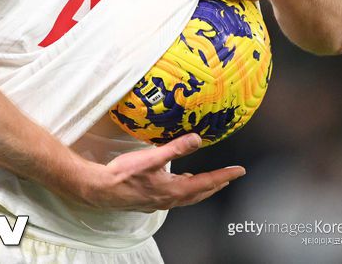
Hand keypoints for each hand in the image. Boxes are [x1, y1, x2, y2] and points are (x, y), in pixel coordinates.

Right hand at [80, 133, 244, 211]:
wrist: (101, 190)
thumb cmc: (124, 175)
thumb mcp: (152, 158)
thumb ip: (175, 148)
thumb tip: (197, 139)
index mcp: (174, 189)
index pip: (206, 182)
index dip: (225, 176)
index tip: (239, 171)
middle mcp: (170, 198)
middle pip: (200, 193)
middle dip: (216, 184)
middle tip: (230, 177)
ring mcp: (160, 201)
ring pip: (188, 196)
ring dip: (201, 188)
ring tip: (209, 181)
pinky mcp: (150, 200)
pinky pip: (175, 196)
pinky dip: (184, 190)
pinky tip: (178, 183)